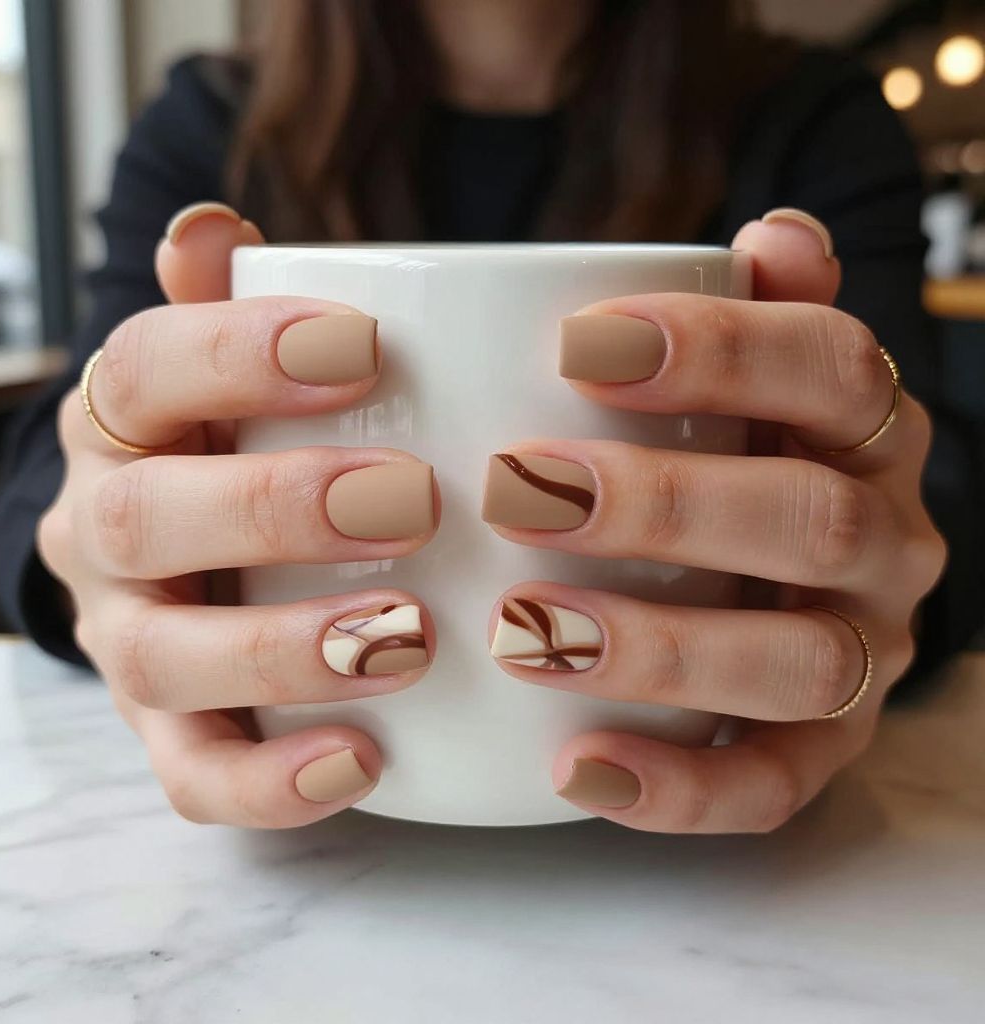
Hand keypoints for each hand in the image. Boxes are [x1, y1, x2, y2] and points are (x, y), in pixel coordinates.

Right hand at [37, 203, 438, 826]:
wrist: (187, 560)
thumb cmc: (234, 446)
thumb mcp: (229, 375)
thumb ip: (224, 306)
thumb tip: (215, 226)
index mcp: (122, 427)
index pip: (142, 371)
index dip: (238, 351)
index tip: (364, 344)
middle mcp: (106, 535)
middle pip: (147, 519)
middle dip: (275, 508)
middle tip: (412, 499)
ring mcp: (128, 643)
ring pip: (167, 658)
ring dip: (284, 651)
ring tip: (406, 638)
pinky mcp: (166, 735)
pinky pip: (195, 775)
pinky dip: (274, 782)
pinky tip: (366, 759)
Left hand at [484, 209, 945, 832]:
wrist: (766, 575)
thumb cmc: (725, 451)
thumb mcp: (740, 376)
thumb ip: (753, 311)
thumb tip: (775, 238)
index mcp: (866, 430)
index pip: (830, 368)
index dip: (718, 350)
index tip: (576, 345)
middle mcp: (887, 541)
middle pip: (810, 518)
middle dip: (662, 505)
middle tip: (516, 489)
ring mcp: (863, 654)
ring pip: (795, 661)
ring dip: (659, 647)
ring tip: (524, 631)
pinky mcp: (822, 749)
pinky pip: (771, 787)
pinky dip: (678, 788)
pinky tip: (575, 767)